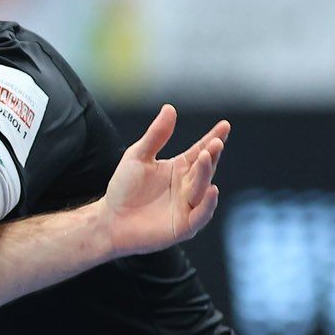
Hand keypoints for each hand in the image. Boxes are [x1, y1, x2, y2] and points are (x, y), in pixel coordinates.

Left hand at [101, 105, 227, 257]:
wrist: (109, 220)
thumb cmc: (124, 188)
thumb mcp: (138, 156)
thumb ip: (156, 135)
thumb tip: (170, 108)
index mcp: (180, 169)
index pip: (200, 151)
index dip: (213, 139)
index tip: (224, 125)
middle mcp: (188, 186)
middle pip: (204, 168)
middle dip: (210, 155)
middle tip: (214, 142)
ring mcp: (188, 206)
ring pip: (202, 189)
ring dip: (205, 173)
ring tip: (205, 156)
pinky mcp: (185, 226)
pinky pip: (200, 215)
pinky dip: (207, 204)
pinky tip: (211, 189)